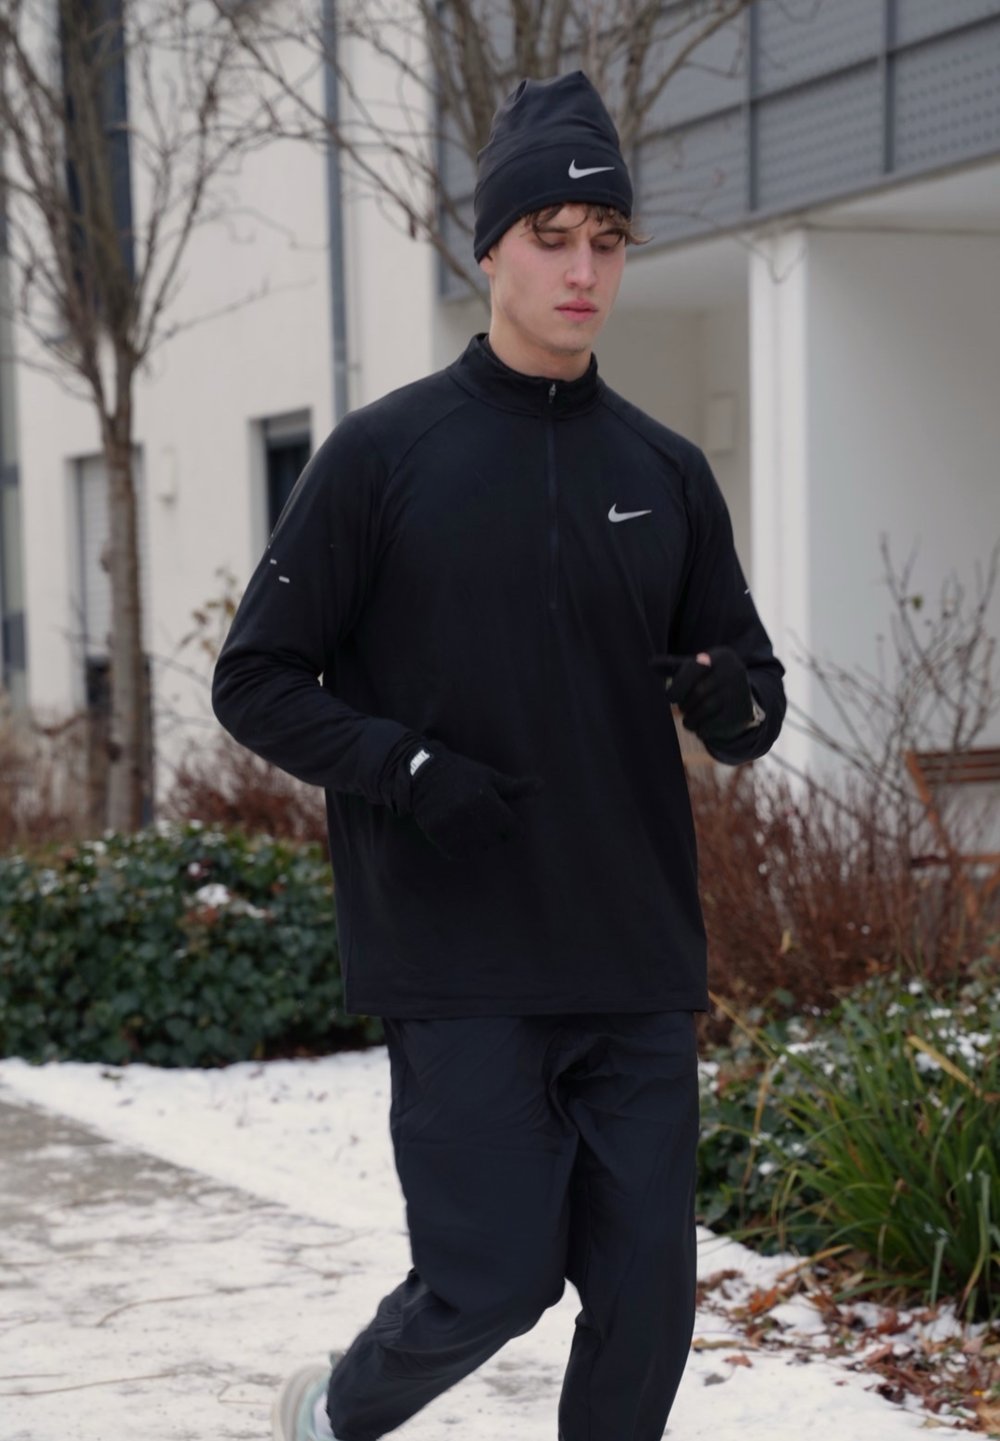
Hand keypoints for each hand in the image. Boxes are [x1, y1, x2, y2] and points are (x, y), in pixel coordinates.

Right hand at [406, 742, 543, 859]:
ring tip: (470, 828)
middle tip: (482, 821)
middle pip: (494, 840)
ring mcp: (450, 822)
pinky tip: (457, 834)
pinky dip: (460, 850)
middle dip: (493, 835)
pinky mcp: (435, 831)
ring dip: (477, 844)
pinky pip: (456, 853)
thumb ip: (516, 787)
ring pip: (476, 849)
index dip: (510, 826)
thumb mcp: (490, 777)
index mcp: (485, 796)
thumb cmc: (463, 775)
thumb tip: (543, 786)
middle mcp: (468, 810)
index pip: (512, 828)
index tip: (502, 818)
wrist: (423, 772)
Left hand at [648, 646, 756, 742]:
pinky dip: (701, 729)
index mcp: (721, 656)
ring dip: (690, 719)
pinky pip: (713, 725)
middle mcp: (734, 672)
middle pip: (697, 692)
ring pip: (704, 709)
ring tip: (688, 720)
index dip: (677, 687)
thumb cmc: (709, 679)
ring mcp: (739, 693)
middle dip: (684, 704)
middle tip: (683, 709)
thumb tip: (651, 664)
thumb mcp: (695, 668)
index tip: (671, 697)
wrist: (742, 699)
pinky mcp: (740, 714)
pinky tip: (700, 728)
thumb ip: (673, 665)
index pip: (693, 670)